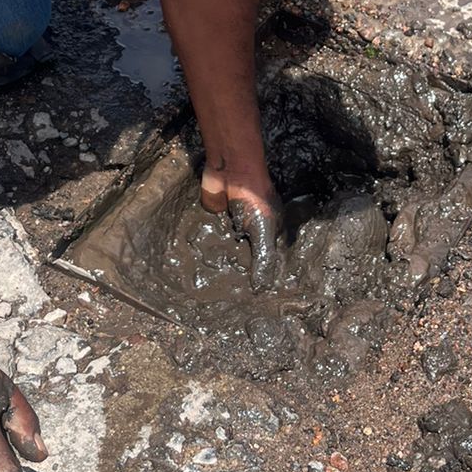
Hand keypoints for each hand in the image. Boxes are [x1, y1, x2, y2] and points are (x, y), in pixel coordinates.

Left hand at [200, 162, 281, 290]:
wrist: (230, 169)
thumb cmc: (254, 198)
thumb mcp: (263, 231)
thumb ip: (263, 260)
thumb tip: (262, 290)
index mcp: (271, 232)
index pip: (269, 261)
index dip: (263, 278)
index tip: (255, 301)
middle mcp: (253, 231)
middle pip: (248, 258)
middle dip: (241, 275)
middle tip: (231, 302)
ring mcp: (234, 227)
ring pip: (228, 252)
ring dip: (222, 265)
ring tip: (214, 293)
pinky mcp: (215, 222)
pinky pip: (210, 240)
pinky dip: (206, 251)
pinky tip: (199, 270)